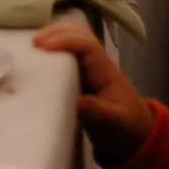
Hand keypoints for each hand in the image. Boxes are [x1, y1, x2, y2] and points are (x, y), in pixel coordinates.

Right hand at [33, 10, 156, 167]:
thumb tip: (74, 100)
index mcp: (105, 71)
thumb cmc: (126, 128)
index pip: (87, 45)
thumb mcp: (113, 123)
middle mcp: (97, 64)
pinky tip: (39, 57)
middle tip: (34, 43)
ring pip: (73, 39)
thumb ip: (97, 112)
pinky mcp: (80, 76)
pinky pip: (66, 55)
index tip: (44, 47)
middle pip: (80, 33)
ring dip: (54, 36)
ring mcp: (89, 69)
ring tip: (34, 46)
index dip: (66, 41)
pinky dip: (52, 49)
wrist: (135, 136)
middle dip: (57, 32)